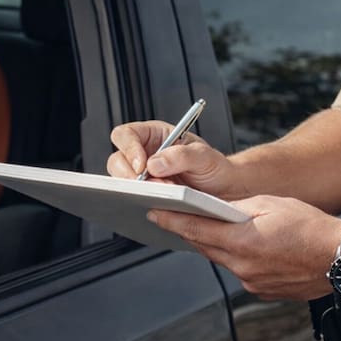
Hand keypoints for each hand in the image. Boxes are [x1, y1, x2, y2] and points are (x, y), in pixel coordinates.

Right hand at [108, 120, 246, 198]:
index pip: (126, 134)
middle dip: (130, 175)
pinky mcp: (146, 194)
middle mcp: (144, 153)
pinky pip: (133, 198)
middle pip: (117, 159)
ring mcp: (144, 176)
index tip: (142, 166)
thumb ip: (181, 155)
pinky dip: (142, 202)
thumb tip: (153, 164)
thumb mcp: (204, 156)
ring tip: (165, 194)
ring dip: (138, 190)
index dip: (128, 148)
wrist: (224, 189)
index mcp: (155, 134)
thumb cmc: (214, 167)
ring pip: (121, 181)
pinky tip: (158, 205)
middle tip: (152, 186)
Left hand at [147, 195, 340, 299]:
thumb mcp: (272, 204)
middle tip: (179, 218)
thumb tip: (220, 210)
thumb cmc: (313, 229)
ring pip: (225, 260)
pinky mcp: (264, 291)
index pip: (196, 230)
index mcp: (242, 242)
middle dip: (192, 232)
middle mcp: (243, 267)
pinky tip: (251, 248)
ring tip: (221, 230)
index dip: (172, 221)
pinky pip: (243, 273)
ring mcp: (253, 282)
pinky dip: (240, 259)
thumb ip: (240, 208)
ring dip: (218, 246)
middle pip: (206, 247)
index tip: (155, 214)